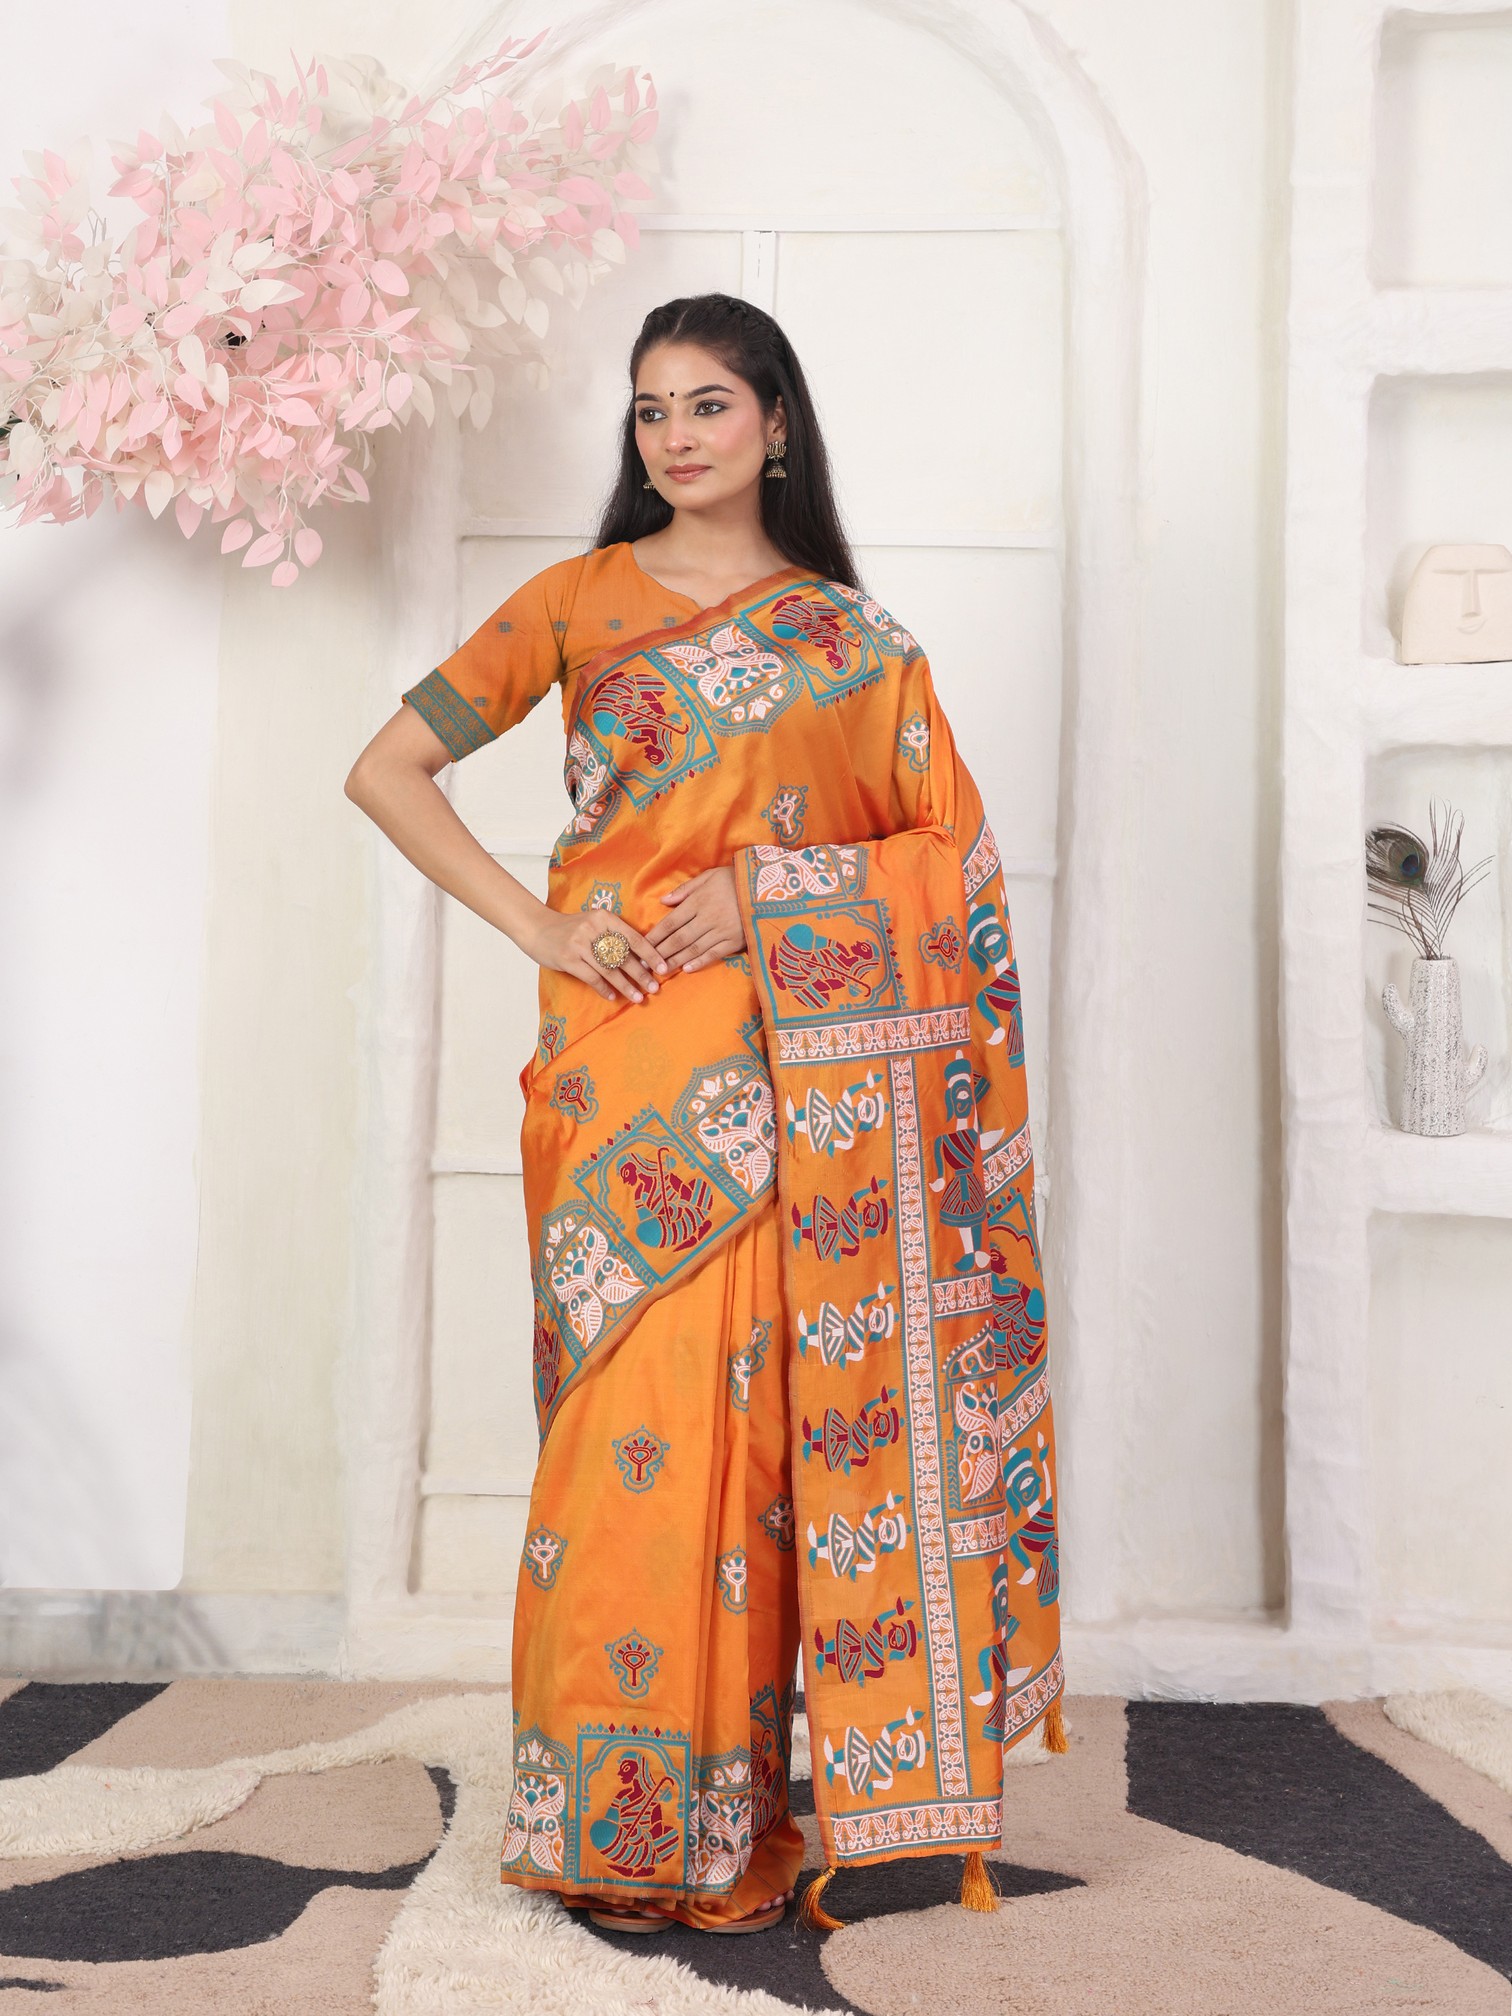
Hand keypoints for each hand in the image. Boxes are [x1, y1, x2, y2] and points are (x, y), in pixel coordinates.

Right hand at [526, 906, 668, 1004]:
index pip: (634, 937)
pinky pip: (592, 977)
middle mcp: (593, 928)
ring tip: (638, 997)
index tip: (664, 969)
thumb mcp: (595, 923)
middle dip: (641, 975)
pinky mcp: (567, 958)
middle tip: (654, 988)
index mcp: (604, 917)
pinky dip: (604, 989)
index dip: (651, 955)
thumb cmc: (572, 929)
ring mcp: (579, 944)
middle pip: (624, 956)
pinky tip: (612, 997)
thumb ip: (615, 936)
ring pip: (609, 970)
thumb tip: (643, 960)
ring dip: (626, 986)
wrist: (538, 929)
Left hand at [646, 865, 745, 972]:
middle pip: (678, 939)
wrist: (768, 888)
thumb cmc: (735, 879)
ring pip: (693, 949)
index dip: (655, 936)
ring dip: (675, 961)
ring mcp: (721, 931)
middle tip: (645, 965)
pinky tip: (687, 969)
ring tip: (661, 970)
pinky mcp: (735, 941)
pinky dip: (700, 962)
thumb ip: (686, 889)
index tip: (642, 946)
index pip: (671, 922)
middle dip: (660, 953)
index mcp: (698, 901)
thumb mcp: (709, 876)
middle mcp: (707, 918)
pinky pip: (714, 954)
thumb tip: (663, 901)